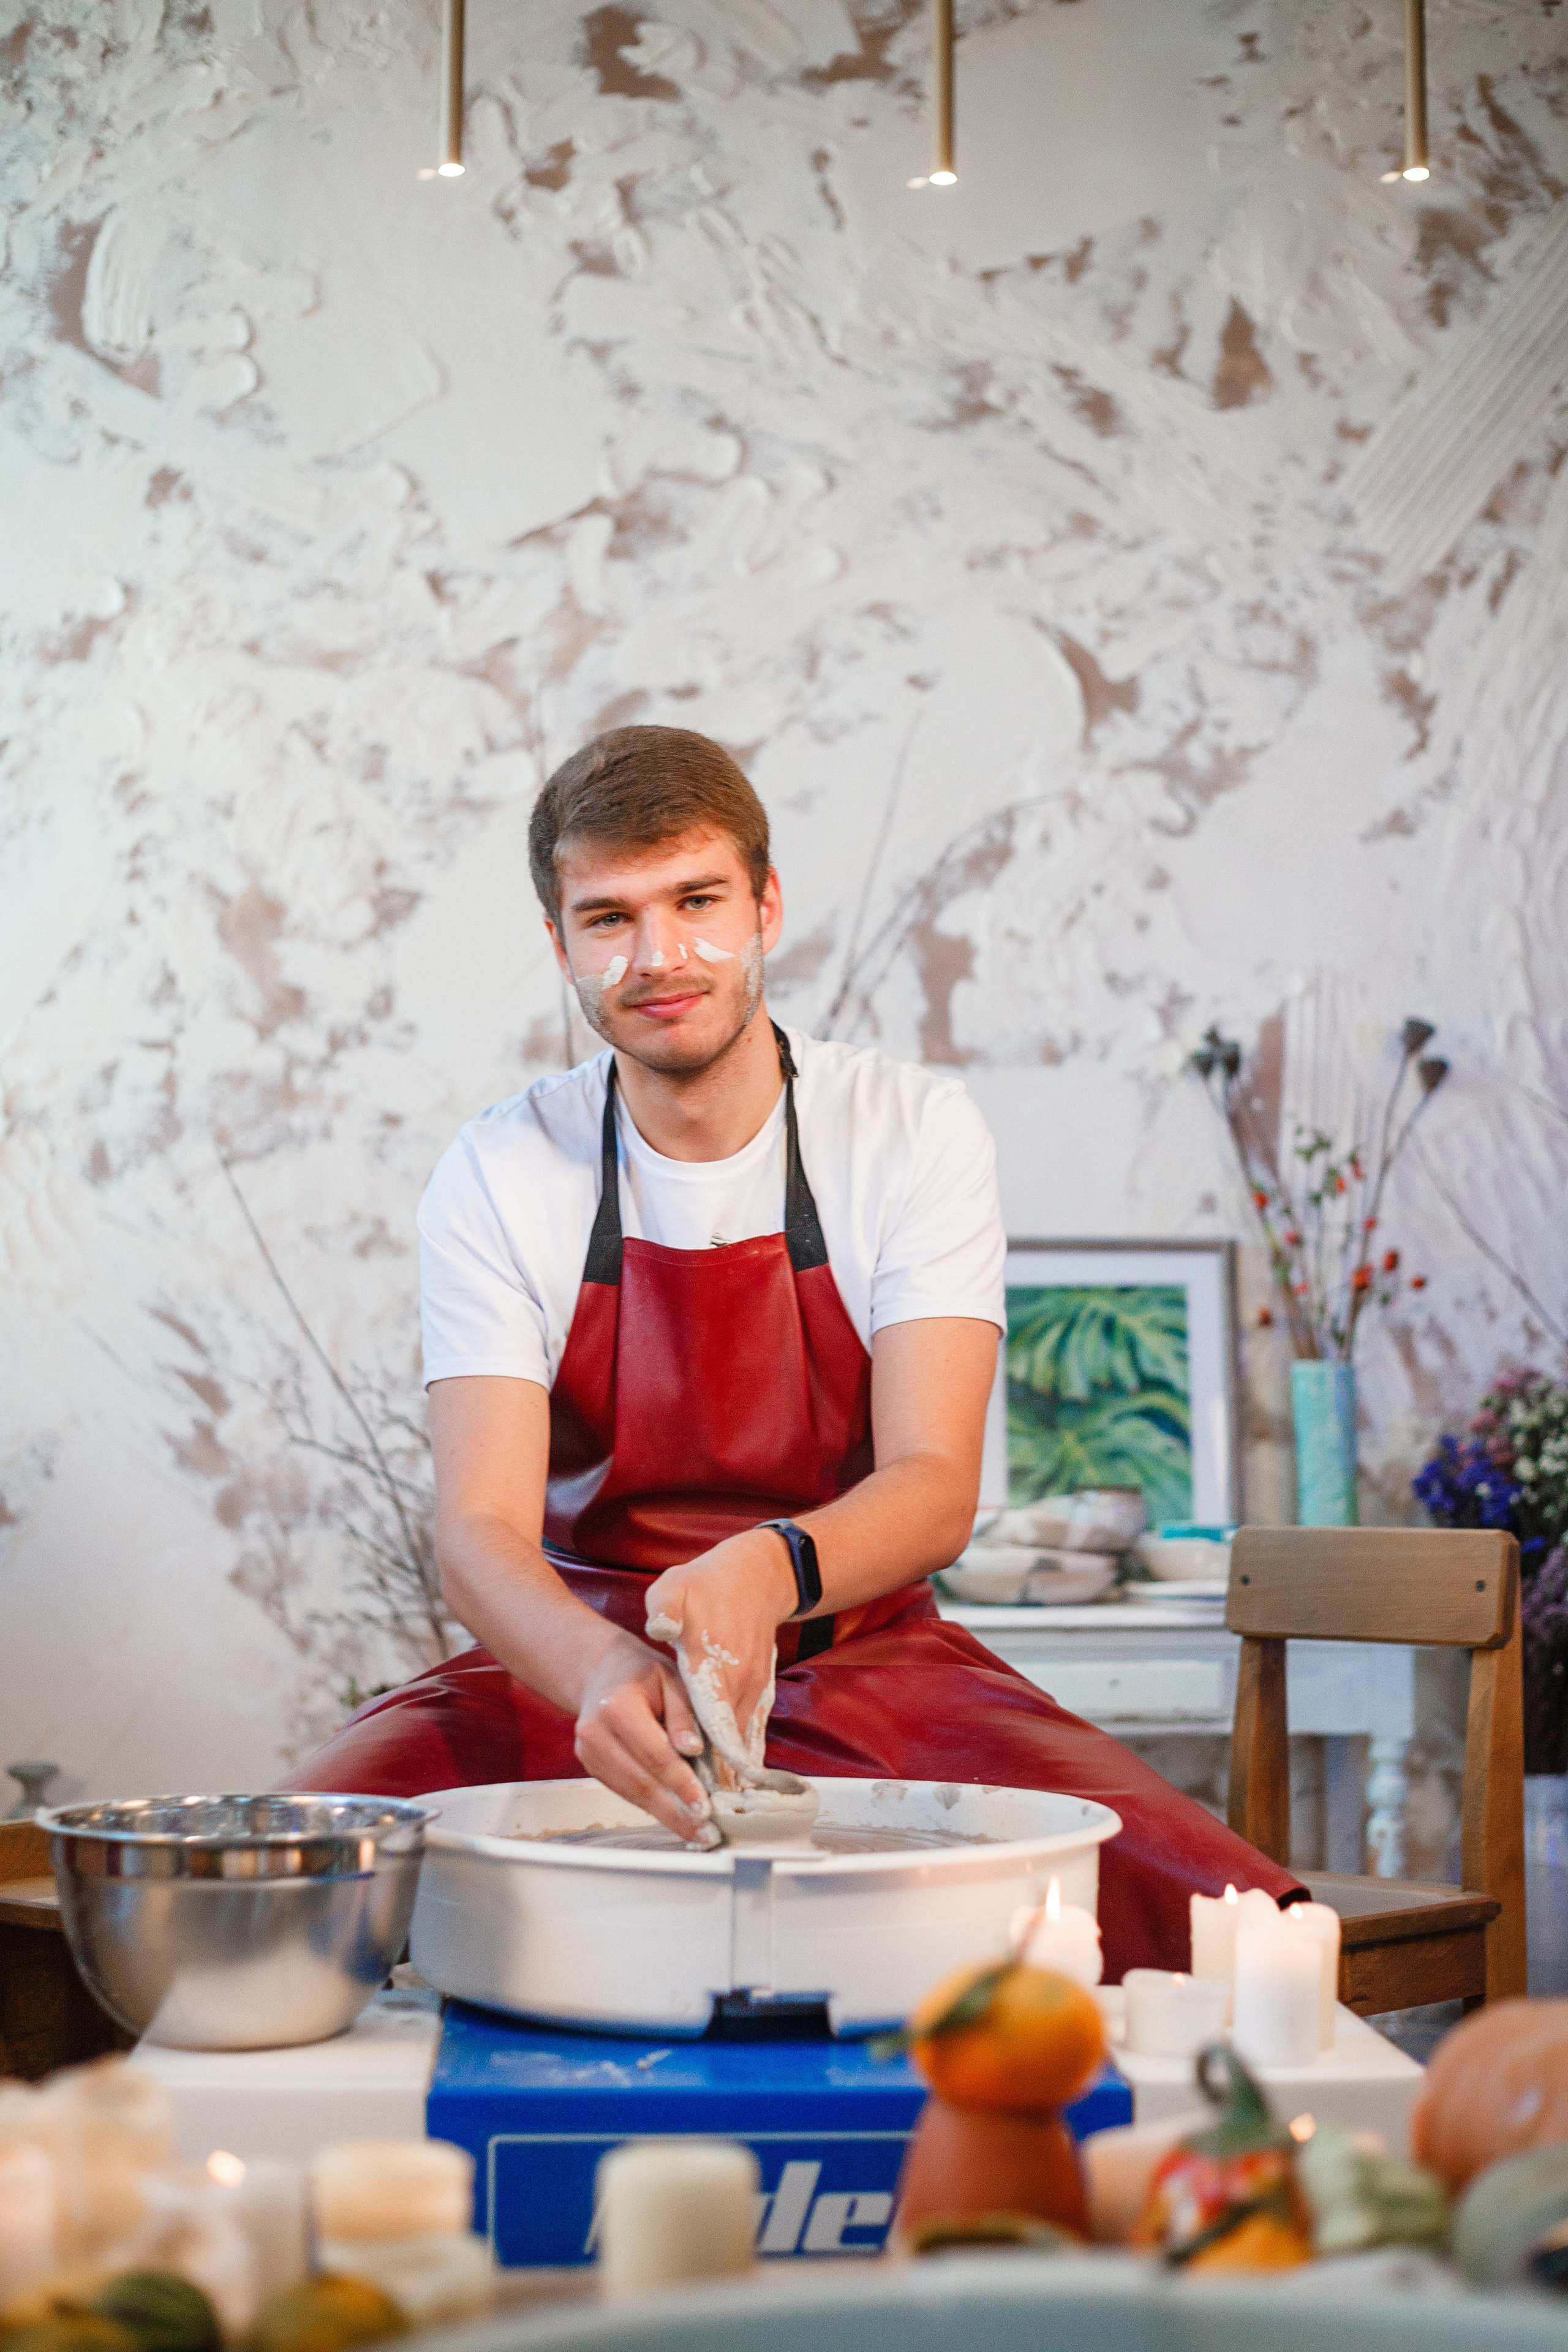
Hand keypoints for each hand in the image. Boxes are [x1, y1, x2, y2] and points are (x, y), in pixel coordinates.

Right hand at [573, 1629, 715, 1845]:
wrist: (601, 1671)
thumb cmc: (643, 1673)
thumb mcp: (672, 1679)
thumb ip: (684, 1714)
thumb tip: (694, 1750)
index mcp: (616, 1706)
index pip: (654, 1754)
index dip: (681, 1784)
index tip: (704, 1807)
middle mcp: (595, 1732)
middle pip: (641, 1782)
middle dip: (675, 1811)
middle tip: (705, 1833)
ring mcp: (588, 1752)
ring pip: (632, 1793)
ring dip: (665, 1815)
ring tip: (696, 1831)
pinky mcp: (590, 1765)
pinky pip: (624, 1790)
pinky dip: (651, 1805)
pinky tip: (675, 1816)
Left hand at [644, 1528, 798, 1782]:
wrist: (757, 1575)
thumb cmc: (708, 1584)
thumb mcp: (676, 1586)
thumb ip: (666, 1609)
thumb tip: (659, 1627)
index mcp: (712, 1661)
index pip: (707, 1717)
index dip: (701, 1755)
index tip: (697, 1788)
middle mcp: (738, 1679)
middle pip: (725, 1738)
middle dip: (712, 1776)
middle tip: (699, 1812)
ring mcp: (753, 1685)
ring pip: (739, 1737)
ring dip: (725, 1770)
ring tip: (712, 1805)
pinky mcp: (759, 1686)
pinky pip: (749, 1727)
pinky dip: (739, 1753)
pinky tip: (730, 1777)